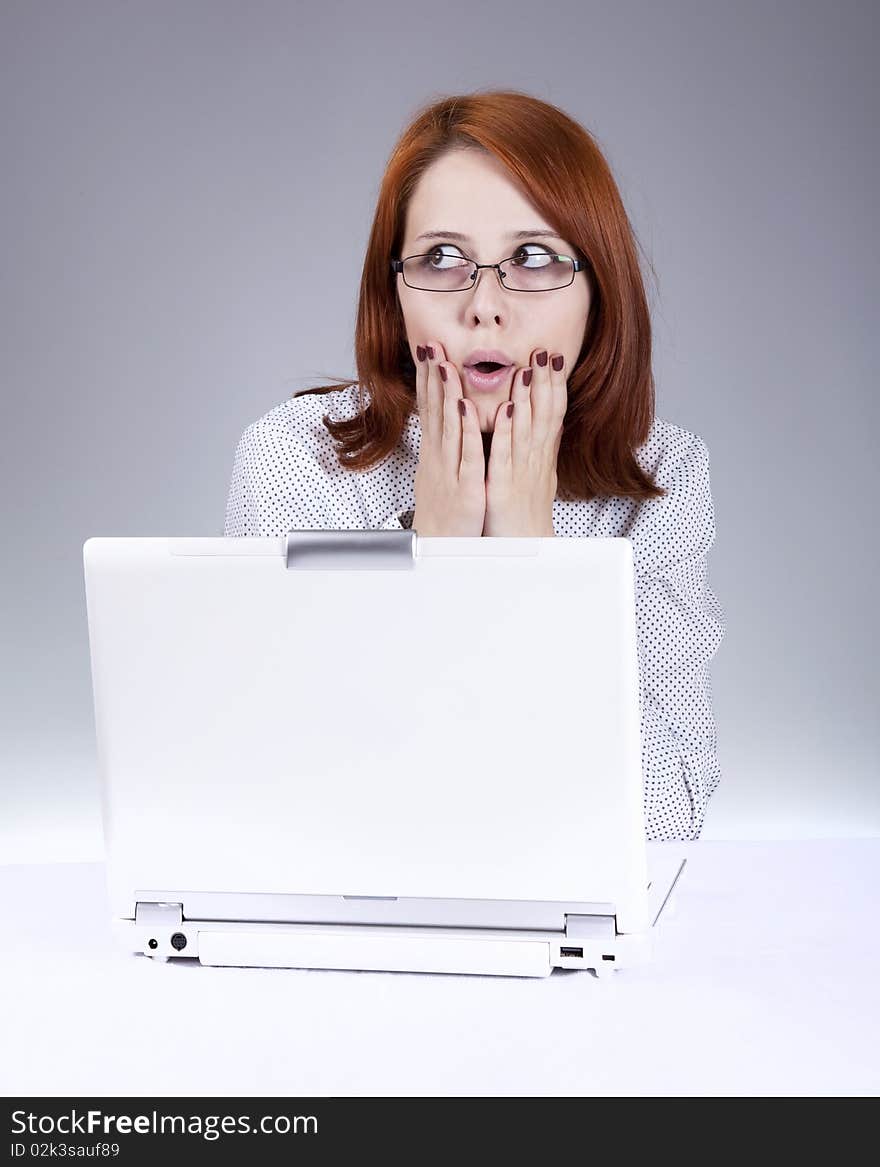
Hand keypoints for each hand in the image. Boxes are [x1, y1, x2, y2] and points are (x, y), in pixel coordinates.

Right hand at [411, 339, 486, 536]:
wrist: (441, 547)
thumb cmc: (445, 511)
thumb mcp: (441, 473)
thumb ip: (444, 447)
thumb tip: (444, 421)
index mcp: (435, 453)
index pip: (430, 409)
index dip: (428, 379)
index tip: (428, 351)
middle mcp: (439, 458)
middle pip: (435, 411)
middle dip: (432, 376)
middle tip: (431, 345)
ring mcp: (451, 471)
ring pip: (449, 426)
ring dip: (447, 394)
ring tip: (447, 365)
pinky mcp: (465, 487)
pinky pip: (468, 454)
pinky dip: (467, 430)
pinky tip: (467, 409)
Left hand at [482, 348, 566, 535]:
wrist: (523, 548)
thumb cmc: (525, 512)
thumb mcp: (539, 476)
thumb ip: (544, 447)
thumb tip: (554, 423)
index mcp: (541, 455)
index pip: (552, 412)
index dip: (554, 385)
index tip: (553, 357)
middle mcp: (535, 460)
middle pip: (544, 415)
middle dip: (545, 383)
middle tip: (545, 352)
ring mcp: (521, 472)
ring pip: (525, 429)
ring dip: (526, 399)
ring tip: (526, 370)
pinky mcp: (503, 485)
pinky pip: (504, 454)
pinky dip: (504, 431)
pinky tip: (503, 409)